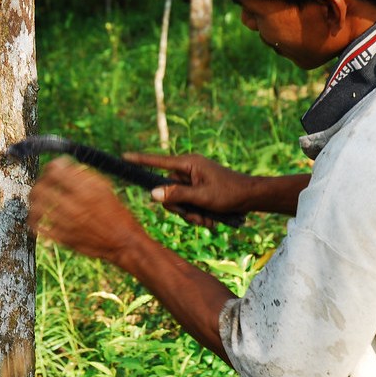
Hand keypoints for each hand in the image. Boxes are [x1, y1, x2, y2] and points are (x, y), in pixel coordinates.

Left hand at [27, 156, 147, 263]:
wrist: (123, 241)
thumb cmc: (116, 212)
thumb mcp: (104, 188)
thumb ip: (83, 175)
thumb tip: (64, 165)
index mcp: (85, 190)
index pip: (55, 172)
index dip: (50, 167)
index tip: (51, 169)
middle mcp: (74, 206)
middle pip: (41, 189)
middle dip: (38, 183)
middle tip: (40, 185)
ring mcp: (67, 223)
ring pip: (37, 208)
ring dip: (33, 202)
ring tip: (35, 201)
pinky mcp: (64, 239)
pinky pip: (40, 228)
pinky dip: (35, 222)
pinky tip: (37, 219)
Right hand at [122, 152, 253, 227]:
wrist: (251, 197)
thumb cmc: (230, 193)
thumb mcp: (202, 197)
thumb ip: (177, 195)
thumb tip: (153, 194)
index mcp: (188, 164)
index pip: (158, 161)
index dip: (140, 161)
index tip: (124, 157)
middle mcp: (188, 170)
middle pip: (167, 191)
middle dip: (181, 208)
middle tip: (197, 214)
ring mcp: (193, 181)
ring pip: (178, 202)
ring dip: (191, 214)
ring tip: (208, 218)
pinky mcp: (197, 190)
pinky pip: (187, 205)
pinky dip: (197, 214)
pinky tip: (211, 219)